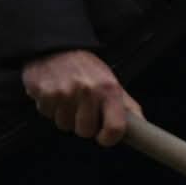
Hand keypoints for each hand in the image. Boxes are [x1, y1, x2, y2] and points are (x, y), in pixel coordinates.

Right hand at [22, 49, 139, 145]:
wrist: (55, 46)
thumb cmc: (86, 67)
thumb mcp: (111, 82)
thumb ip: (127, 106)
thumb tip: (142, 125)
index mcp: (109, 90)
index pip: (115, 128)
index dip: (109, 138)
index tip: (103, 136)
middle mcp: (87, 91)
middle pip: (85, 131)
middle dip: (83, 125)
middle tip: (82, 109)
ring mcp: (64, 92)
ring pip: (64, 125)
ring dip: (65, 116)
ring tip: (67, 98)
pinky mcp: (43, 92)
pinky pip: (47, 114)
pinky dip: (50, 107)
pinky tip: (54, 93)